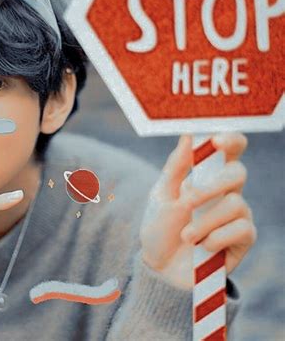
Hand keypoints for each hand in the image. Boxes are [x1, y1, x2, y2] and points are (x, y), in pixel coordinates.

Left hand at [139, 133, 255, 288]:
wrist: (160, 269)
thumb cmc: (160, 227)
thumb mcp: (161, 195)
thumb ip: (176, 168)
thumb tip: (187, 135)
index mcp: (205, 176)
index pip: (229, 150)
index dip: (230, 139)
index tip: (215, 140)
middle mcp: (225, 192)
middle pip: (238, 173)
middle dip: (212, 186)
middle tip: (188, 200)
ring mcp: (236, 216)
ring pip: (236, 203)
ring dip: (206, 221)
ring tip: (186, 235)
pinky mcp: (242, 241)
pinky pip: (244, 229)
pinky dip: (218, 237)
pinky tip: (203, 247)